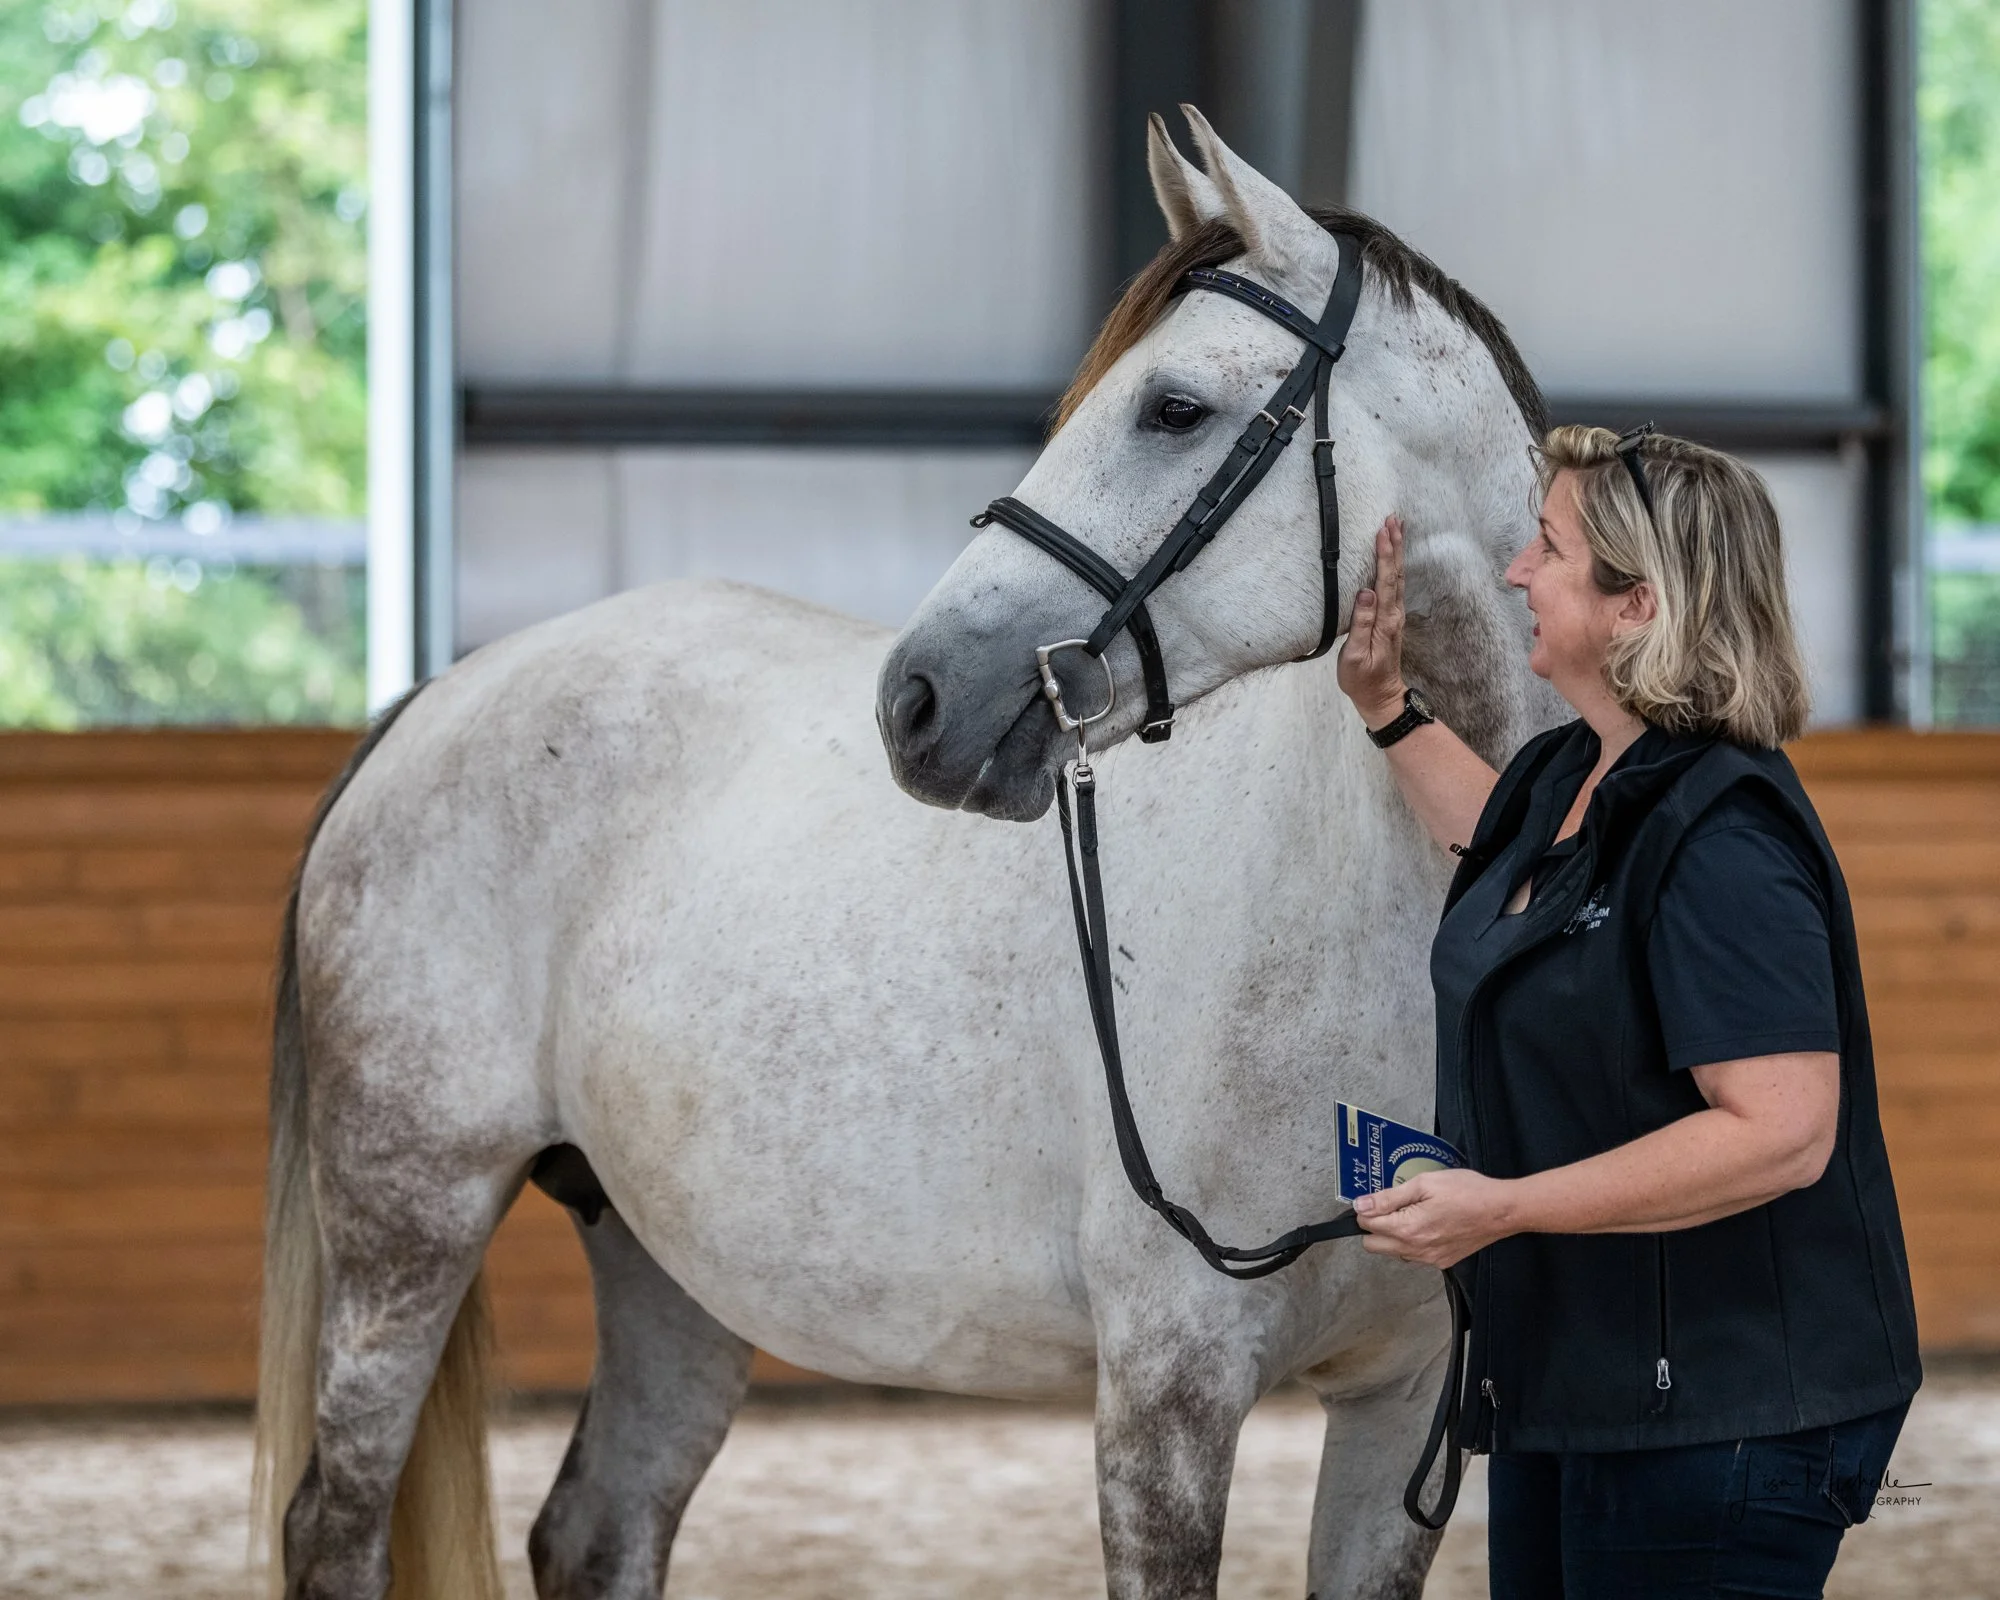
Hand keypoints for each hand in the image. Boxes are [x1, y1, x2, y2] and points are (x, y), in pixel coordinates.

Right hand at [1337, 515, 1408, 729]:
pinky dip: (1394, 566)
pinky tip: (1391, 557)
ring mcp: (1394, 615)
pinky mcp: (1390, 618)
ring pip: (1397, 577)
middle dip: (1395, 544)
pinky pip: (1394, 585)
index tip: (1383, 531)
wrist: (1380, 696)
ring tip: (1395, 529)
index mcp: (1385, 621)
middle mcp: (1393, 614)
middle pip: (1396, 573)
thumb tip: (1365, 593)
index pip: (1385, 581)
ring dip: (1397, 552)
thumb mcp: (1354, 656)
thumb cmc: (1362, 679)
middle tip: (1393, 518)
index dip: (1385, 555)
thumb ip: (1360, 624)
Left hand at [1353, 1168, 1517, 1268]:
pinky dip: (1412, 1242)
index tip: (1376, 1198)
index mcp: (1408, 1229)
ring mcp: (1429, 1259)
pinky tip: (1428, 1224)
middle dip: (1374, 1226)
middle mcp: (1416, 1250)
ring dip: (1393, 1235)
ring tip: (1413, 1212)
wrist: (1502, 1210)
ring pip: (1393, 1251)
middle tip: (1392, 1206)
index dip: (1367, 1208)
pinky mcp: (1442, 1262)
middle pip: (1373, 1245)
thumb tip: (1361, 1205)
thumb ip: (1389, 1197)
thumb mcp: (1424, 1184)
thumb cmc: (1467, 1192)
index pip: (1366, 1225)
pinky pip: (1414, 1255)